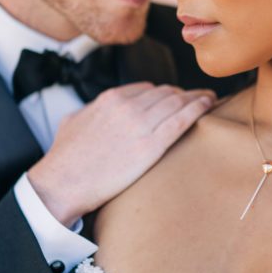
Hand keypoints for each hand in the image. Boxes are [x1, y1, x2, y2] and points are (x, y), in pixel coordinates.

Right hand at [27, 83, 215, 223]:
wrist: (62, 183)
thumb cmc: (65, 158)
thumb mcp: (74, 120)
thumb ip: (93, 109)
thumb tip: (100, 110)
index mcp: (110, 98)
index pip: (147, 89)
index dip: (164, 94)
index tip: (174, 99)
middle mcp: (127, 106)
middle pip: (166, 93)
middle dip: (183, 95)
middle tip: (198, 98)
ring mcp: (140, 125)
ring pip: (177, 102)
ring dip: (196, 98)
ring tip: (210, 98)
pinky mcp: (150, 147)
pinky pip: (182, 120)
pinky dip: (199, 108)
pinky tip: (209, 104)